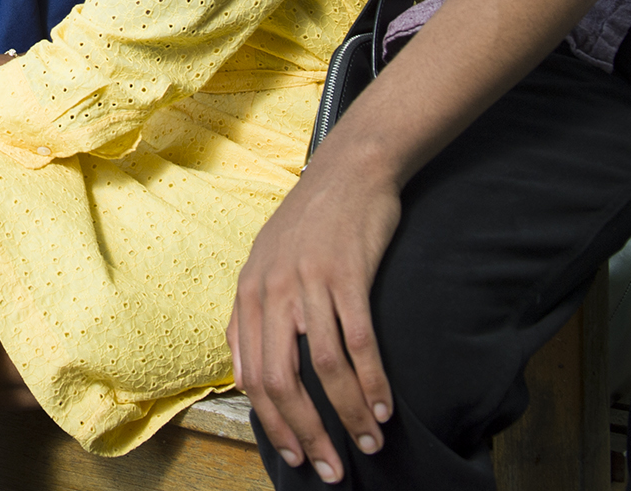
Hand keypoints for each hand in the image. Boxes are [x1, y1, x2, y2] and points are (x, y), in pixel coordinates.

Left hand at [227, 163, 401, 483]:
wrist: (349, 169)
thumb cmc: (311, 224)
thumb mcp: (265, 265)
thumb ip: (253, 317)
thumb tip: (246, 373)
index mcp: (249, 293)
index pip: (252, 376)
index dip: (273, 422)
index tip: (295, 453)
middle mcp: (272, 290)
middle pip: (282, 381)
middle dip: (307, 432)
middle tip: (331, 467)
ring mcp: (308, 282)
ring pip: (324, 368)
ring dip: (348, 414)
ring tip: (369, 442)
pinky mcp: (347, 274)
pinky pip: (358, 341)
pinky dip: (372, 380)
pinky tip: (384, 404)